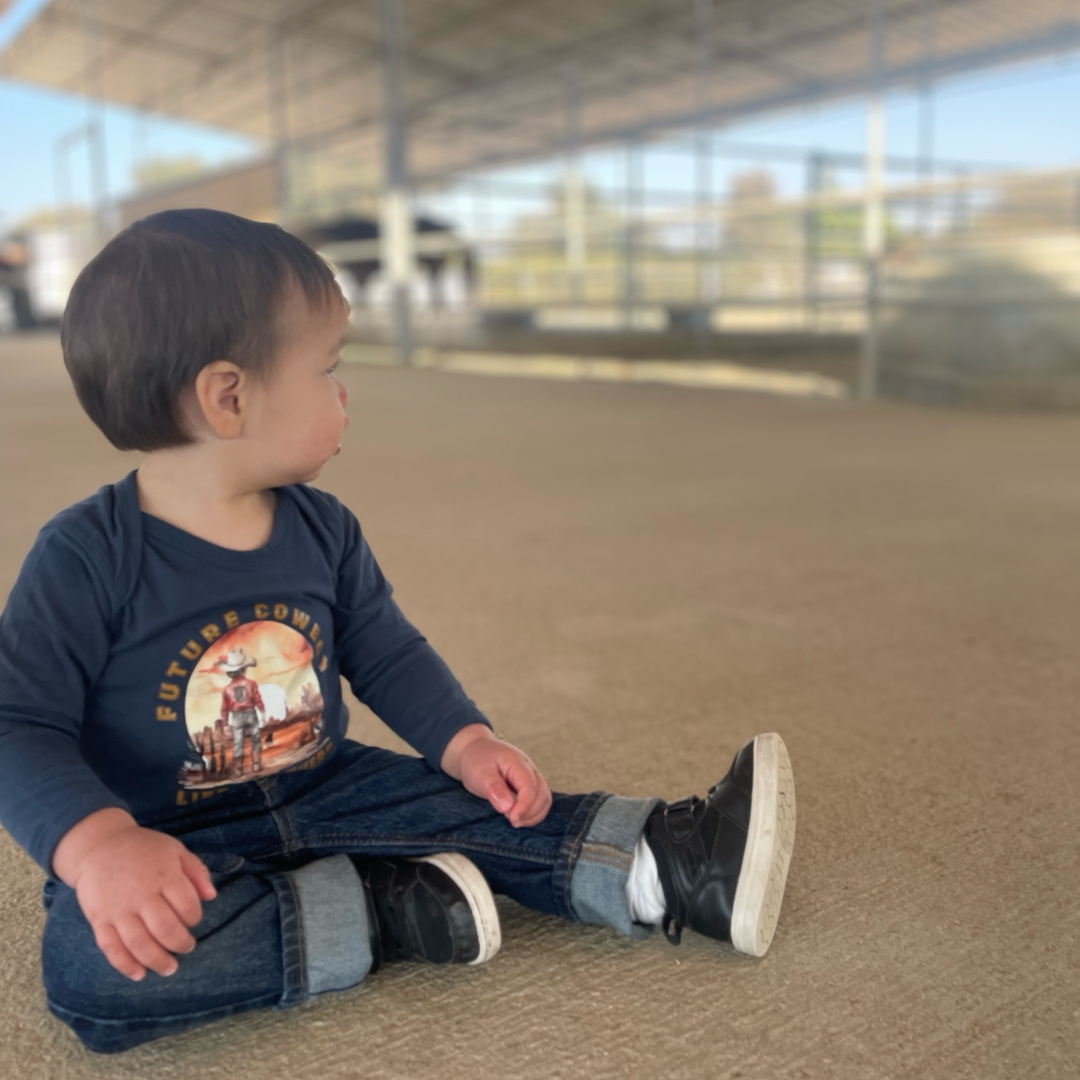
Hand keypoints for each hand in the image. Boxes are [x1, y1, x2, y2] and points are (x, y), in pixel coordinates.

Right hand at [67, 823, 217, 981]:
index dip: (195, 918)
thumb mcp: (175, 850)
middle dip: (180, 943)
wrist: (99, 846)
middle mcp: (141, 895)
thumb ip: (196, 871)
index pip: (187, 905)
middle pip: (165, 928)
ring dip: (157, 960)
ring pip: (139, 943)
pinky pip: (111, 948)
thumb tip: (212, 896)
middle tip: (187, 948)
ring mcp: (118, 909)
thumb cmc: (143, 849)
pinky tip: (139, 974)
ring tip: (169, 968)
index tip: (193, 921)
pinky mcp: (99, 920)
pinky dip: (125, 965)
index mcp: (164, 875)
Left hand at [453, 731, 552, 827]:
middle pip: (542, 795)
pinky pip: (539, 801)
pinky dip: (532, 813)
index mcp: (518, 763)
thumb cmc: (477, 759)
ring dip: (534, 815)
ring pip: (544, 799)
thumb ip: (494, 788)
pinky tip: (517, 817)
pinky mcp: (528, 786)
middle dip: (530, 813)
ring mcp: (531, 777)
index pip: (530, 787)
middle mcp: (529, 770)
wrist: (474, 750)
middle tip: (512, 821)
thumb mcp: (480, 772)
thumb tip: (508, 807)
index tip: (511, 818)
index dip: (524, 806)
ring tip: (515, 821)